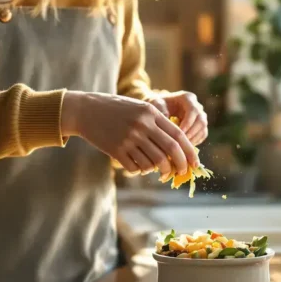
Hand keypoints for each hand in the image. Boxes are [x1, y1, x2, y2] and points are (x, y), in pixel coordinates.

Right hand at [61, 92, 198, 175]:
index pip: (178, 136)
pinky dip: (141, 171)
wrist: (85, 110)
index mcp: (151, 113)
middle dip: (179, 166)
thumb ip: (157, 124)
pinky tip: (139, 167)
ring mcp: (129, 138)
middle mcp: (142, 125)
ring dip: (159, 170)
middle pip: (170, 151)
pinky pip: (136, 167)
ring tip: (158, 171)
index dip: (190, 152)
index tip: (195, 163)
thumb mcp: (139, 108)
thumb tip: (176, 148)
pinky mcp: (116, 150)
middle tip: (180, 173)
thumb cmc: (115, 109)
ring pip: (154, 162)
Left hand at [147, 91, 207, 145]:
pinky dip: (194, 142)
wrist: (159, 108)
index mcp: (188, 98)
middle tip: (180, 144)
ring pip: (203, 129)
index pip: (193, 111)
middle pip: (201, 121)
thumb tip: (169, 125)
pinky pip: (202, 136)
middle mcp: (197, 106)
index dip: (187, 123)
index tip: (178, 134)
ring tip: (181, 148)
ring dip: (193, 140)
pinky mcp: (200, 126)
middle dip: (191, 134)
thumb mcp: (156, 104)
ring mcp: (200, 117)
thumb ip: (161, 111)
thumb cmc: (157, 105)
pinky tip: (183, 148)